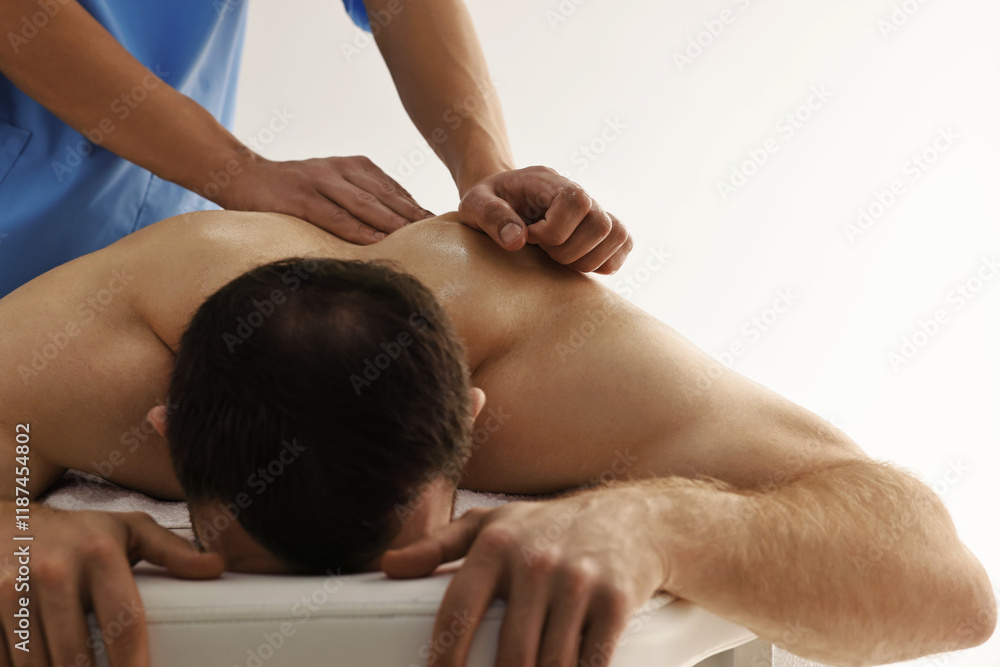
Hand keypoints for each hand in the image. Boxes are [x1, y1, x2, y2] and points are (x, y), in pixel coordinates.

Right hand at [0, 507, 223, 666]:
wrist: (7, 519)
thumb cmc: (79, 532)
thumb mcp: (128, 530)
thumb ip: (171, 551)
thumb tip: (217, 566)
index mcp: (99, 554)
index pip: (123, 624)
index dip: (133, 666)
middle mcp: (55, 571)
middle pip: (76, 655)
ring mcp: (12, 589)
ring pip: (35, 663)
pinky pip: (3, 658)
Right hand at [212, 154, 434, 244]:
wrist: (241, 174)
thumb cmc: (292, 188)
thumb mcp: (331, 183)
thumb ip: (360, 196)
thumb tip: (394, 224)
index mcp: (354, 165)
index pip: (394, 189)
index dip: (417, 208)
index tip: (440, 226)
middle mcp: (341, 170)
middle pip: (386, 197)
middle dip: (414, 217)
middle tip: (438, 236)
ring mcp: (321, 182)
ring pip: (366, 206)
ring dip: (393, 224)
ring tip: (417, 241)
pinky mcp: (301, 198)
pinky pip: (336, 216)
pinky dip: (358, 230)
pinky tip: (377, 242)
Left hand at [381, 493, 664, 666]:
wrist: (632, 518)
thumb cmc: (548, 527)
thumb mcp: (493, 524)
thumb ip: (439, 545)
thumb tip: (388, 564)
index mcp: (496, 546)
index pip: (458, 612)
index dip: (443, 659)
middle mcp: (536, 562)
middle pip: (510, 655)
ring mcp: (578, 582)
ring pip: (552, 666)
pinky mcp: (616, 600)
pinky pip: (592, 663)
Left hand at [458, 167, 633, 273]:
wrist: (499, 198)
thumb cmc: (487, 201)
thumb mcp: (474, 204)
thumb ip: (491, 216)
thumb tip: (517, 240)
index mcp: (550, 182)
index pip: (577, 201)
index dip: (555, 230)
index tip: (530, 237)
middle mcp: (580, 194)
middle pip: (602, 224)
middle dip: (569, 250)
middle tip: (543, 251)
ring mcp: (595, 212)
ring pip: (619, 236)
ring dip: (587, 259)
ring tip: (558, 257)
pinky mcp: (601, 232)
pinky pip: (623, 247)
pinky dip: (604, 262)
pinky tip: (574, 262)